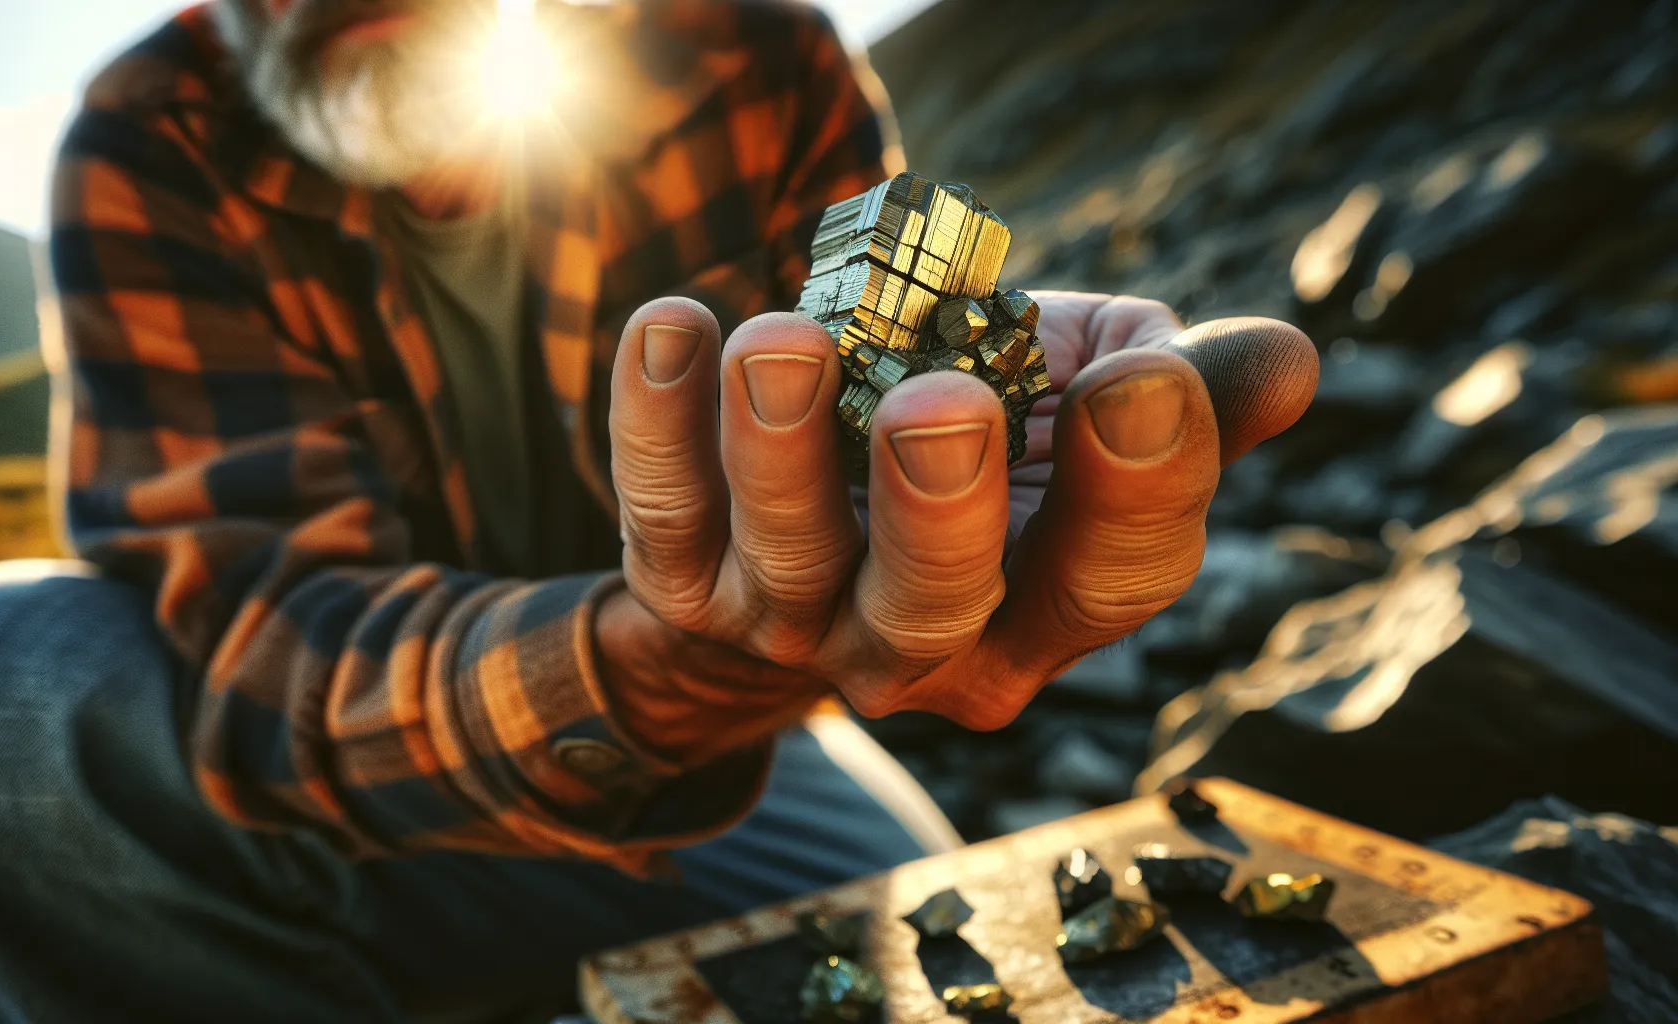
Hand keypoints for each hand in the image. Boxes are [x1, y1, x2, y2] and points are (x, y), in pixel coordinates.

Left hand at [596, 294, 1316, 763]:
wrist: (827, 506)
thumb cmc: (996, 441)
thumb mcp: (1089, 403)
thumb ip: (1178, 386)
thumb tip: (1281, 365)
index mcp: (1050, 605)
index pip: (1113, 576)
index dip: (1140, 484)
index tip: (1149, 380)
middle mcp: (926, 643)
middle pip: (938, 603)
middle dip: (939, 508)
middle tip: (942, 402)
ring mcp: (798, 620)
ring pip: (789, 561)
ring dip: (780, 450)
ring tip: (785, 342)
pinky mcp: (688, 576)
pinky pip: (666, 511)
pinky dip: (656, 424)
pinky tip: (676, 326)